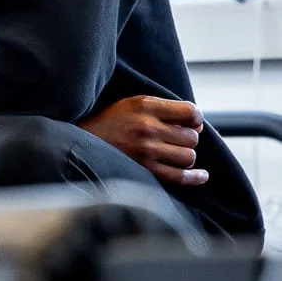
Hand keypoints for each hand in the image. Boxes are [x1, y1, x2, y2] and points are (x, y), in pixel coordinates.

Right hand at [80, 94, 207, 187]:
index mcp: (146, 106)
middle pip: (192, 136)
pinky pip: (179, 176)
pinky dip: (195, 177)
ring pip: (188, 156)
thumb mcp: (133, 103)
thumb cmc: (110, 122)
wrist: (80, 141)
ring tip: (174, 153)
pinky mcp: (144, 170)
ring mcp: (146, 151)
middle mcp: (148, 127)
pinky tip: (201, 175)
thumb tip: (197, 124)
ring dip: (186, 155)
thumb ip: (162, 109)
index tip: (192, 123)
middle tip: (178, 139)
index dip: (196, 118)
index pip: (191, 112)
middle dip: (189, 138)